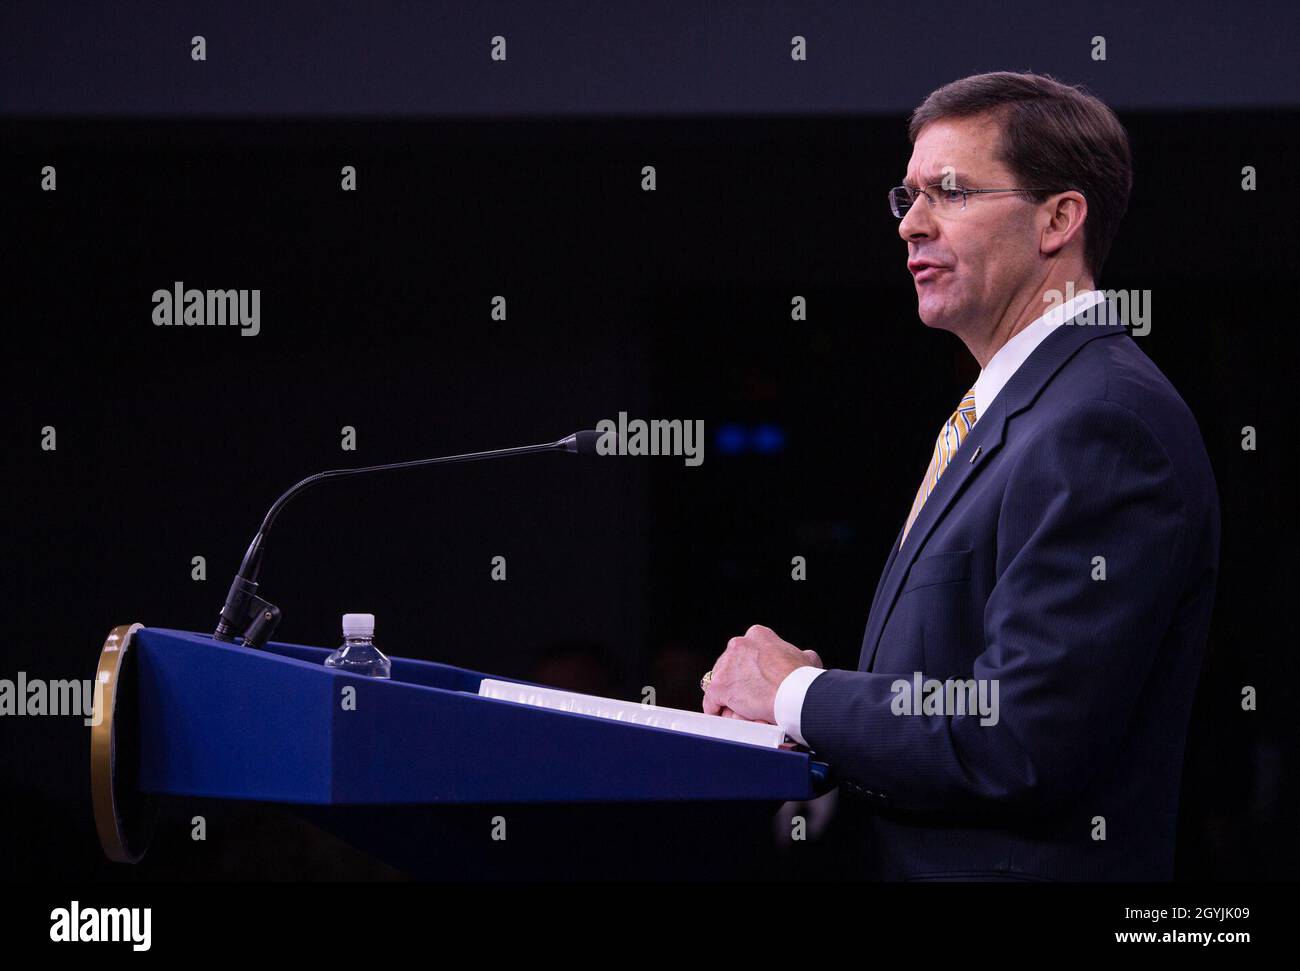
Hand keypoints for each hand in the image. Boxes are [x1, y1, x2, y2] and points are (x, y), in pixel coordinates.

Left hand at [702, 624, 821, 724]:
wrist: (795, 694)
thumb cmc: (803, 679)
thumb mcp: (806, 658)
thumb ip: (798, 655)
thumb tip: (803, 656)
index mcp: (758, 635)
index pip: (745, 651)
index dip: (749, 668)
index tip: (754, 680)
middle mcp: (739, 644)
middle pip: (729, 665)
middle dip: (736, 680)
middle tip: (746, 697)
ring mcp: (727, 665)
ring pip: (720, 682)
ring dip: (727, 695)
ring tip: (737, 710)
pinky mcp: (719, 685)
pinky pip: (711, 701)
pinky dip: (716, 710)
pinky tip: (723, 717)